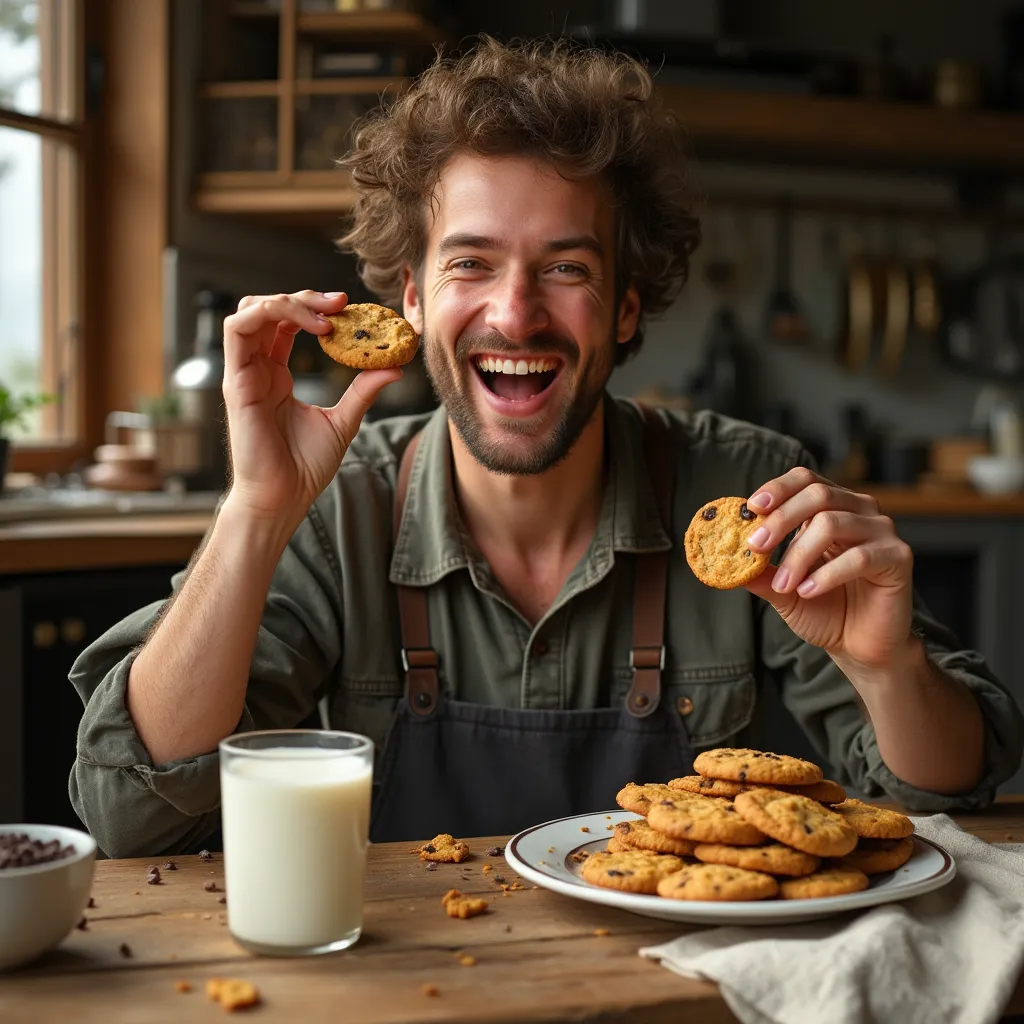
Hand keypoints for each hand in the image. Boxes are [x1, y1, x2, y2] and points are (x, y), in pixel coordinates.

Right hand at [221, 290, 400, 523]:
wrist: (284, 498)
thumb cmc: (305, 467)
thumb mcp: (344, 420)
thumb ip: (364, 390)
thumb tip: (395, 366)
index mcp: (276, 374)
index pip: (287, 323)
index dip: (315, 308)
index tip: (350, 307)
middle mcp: (258, 369)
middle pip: (268, 309)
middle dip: (304, 297)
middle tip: (341, 303)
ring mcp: (244, 373)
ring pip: (250, 311)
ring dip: (287, 300)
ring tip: (325, 315)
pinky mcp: (236, 381)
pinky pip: (236, 329)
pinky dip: (268, 313)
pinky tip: (310, 327)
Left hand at [742, 468, 914, 672]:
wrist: (860, 647)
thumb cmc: (824, 610)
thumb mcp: (783, 590)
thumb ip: (759, 572)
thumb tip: (725, 560)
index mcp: (831, 508)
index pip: (805, 479)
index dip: (778, 488)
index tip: (751, 508)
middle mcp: (859, 511)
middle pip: (818, 494)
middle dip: (780, 519)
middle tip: (756, 546)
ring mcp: (881, 531)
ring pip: (832, 523)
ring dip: (799, 555)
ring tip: (783, 585)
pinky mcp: (898, 557)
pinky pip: (859, 557)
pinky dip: (827, 575)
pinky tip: (808, 591)